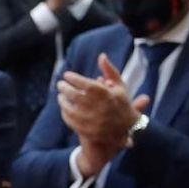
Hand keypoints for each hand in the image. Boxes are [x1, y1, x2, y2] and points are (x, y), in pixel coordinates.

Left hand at [58, 53, 143, 169]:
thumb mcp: (120, 86)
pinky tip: (65, 108)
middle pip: (76, 96)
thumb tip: (101, 56)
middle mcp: (101, 109)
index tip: (67, 75)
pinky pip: (72, 122)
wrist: (128, 129)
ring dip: (63, 101)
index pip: (87, 84)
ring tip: (61, 96)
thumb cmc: (121, 104)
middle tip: (60, 84)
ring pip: (71, 110)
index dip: (74, 78)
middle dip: (65, 88)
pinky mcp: (89, 132)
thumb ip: (110, 71)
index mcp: (108, 96)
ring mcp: (94, 122)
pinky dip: (66, 114)